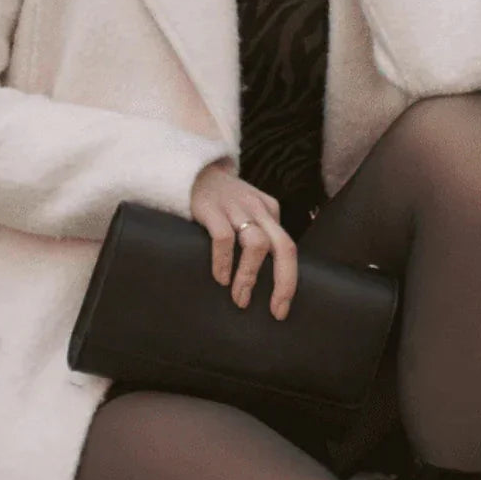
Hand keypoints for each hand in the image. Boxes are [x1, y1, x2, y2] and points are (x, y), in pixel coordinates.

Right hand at [191, 160, 297, 320]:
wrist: (192, 169)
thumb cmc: (220, 200)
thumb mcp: (246, 212)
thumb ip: (258, 233)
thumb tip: (266, 279)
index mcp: (269, 211)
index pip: (288, 248)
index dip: (289, 281)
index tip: (281, 309)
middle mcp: (257, 209)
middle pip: (284, 247)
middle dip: (283, 282)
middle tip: (275, 310)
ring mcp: (235, 207)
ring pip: (257, 244)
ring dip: (250, 276)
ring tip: (240, 299)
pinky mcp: (211, 208)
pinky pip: (224, 238)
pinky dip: (224, 261)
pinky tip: (220, 278)